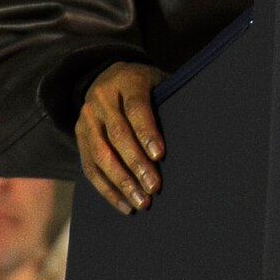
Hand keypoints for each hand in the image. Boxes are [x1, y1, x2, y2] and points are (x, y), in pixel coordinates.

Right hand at [76, 62, 166, 213]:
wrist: (105, 76)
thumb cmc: (146, 85)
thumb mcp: (159, 82)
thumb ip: (171, 100)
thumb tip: (200, 129)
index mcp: (127, 81)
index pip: (136, 108)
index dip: (147, 132)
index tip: (160, 155)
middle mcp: (102, 100)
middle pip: (118, 135)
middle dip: (136, 164)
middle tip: (154, 187)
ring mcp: (87, 119)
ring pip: (101, 155)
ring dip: (121, 182)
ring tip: (141, 201)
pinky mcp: (79, 137)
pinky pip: (90, 167)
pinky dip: (107, 188)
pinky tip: (124, 203)